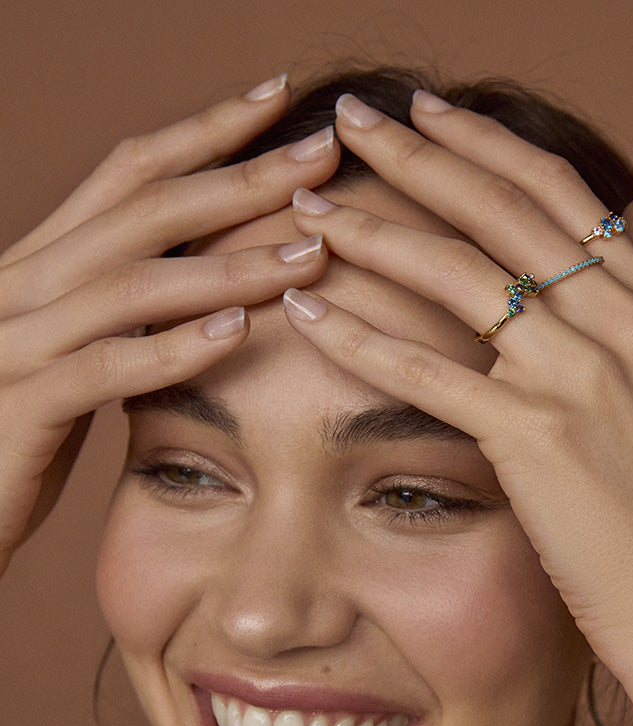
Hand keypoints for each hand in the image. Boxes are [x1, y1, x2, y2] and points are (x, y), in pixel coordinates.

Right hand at [0, 76, 338, 574]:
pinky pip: (105, 368)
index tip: (277, 99)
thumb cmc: (17, 437)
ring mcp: (17, 341)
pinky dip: (174, 348)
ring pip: (132, 283)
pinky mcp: (21, 406)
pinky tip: (238, 333)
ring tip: (307, 253)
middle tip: (321, 155)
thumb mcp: (73, 357)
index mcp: (41, 265)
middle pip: (144, 209)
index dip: (204, 133)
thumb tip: (209, 290)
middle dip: (240, 177)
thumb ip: (123, 317)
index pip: (129, 175)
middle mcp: (23, 284)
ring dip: (229, 266)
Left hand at [280, 92, 632, 681]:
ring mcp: (576, 375)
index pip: (557, 188)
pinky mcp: (533, 437)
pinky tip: (307, 312)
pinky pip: (426, 371)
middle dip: (413, 154)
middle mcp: (618, 321)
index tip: (427, 110)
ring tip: (308, 209)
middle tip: (348, 118)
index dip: (484, 140)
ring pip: (456, 275)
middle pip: (498, 209)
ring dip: (371, 231)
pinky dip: (359, 336)